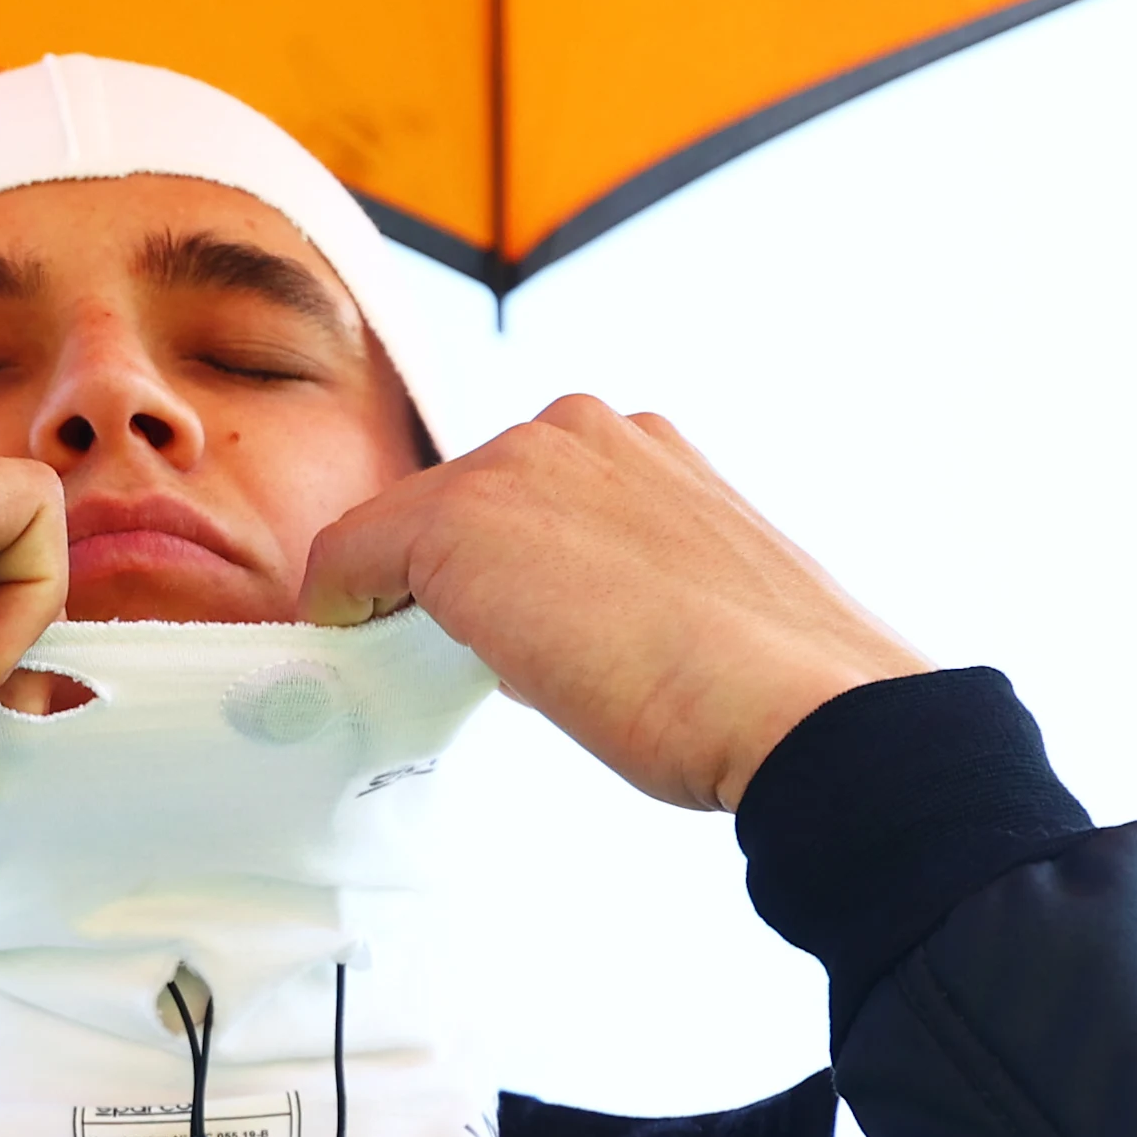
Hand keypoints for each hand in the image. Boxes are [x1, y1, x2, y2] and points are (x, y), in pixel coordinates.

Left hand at [298, 396, 928, 810]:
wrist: (798, 706)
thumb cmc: (767, 689)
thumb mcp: (693, 606)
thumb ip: (619, 588)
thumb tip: (542, 634)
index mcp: (649, 447)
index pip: (528, 497)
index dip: (500, 572)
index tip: (490, 635)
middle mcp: (583, 430)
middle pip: (462, 502)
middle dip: (450, 579)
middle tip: (458, 667)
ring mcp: (520, 464)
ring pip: (408, 527)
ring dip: (404, 592)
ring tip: (419, 671)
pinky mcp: (460, 519)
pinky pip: (349, 557)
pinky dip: (338, 603)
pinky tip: (352, 649)